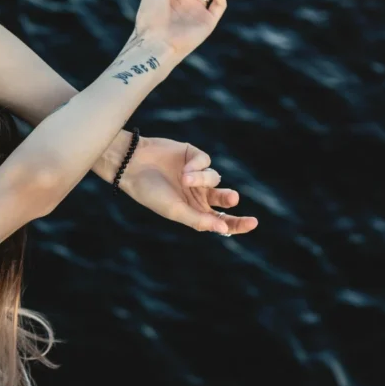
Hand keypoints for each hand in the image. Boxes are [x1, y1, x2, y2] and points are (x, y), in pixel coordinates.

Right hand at [119, 135, 257, 235]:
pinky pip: (206, 161)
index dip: (237, 223)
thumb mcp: (175, 210)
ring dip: (202, 179)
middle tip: (231, 198)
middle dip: (229, 198)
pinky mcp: (193, 156)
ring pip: (214, 177)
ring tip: (184, 178)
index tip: (252, 223)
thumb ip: (199, 220)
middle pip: (224, 199)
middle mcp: (197, 194)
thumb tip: (224, 230)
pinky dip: (197, 165)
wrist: (132, 165)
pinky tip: (184, 168)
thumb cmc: (150, 192)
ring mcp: (196, 174)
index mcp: (193, 211)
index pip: (221, 220)